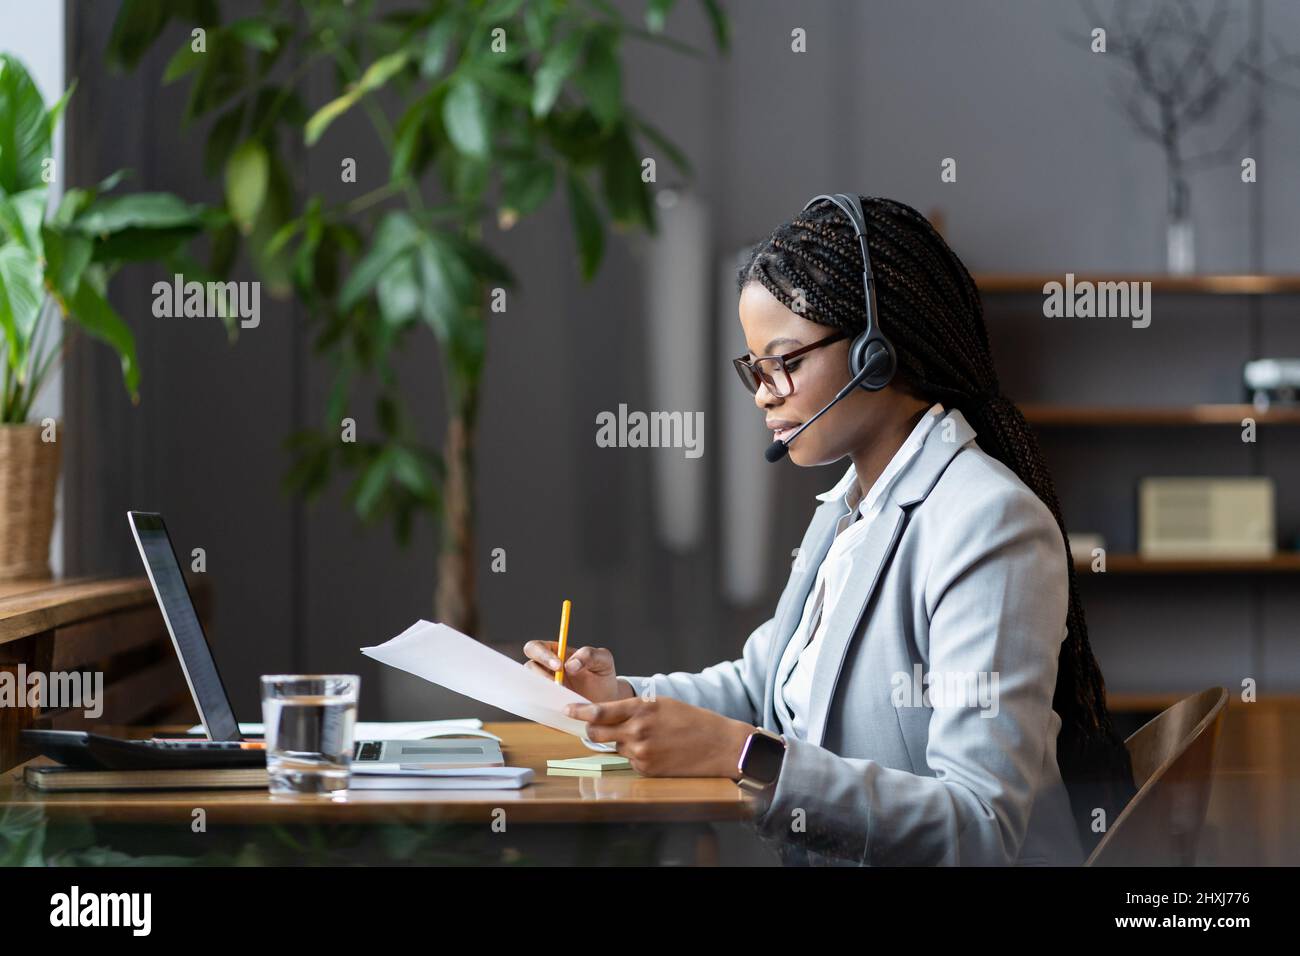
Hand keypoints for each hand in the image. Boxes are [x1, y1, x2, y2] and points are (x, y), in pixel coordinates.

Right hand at [522, 640, 631, 702]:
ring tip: (562, 699)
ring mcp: (542, 690)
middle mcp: (543, 670)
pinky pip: (537, 711)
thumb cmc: (602, 675)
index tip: (559, 666)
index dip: (542, 655)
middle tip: (559, 685)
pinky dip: (545, 711)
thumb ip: (589, 655)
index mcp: (553, 653)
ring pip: (529, 690)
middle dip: (540, 676)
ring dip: (542, 694)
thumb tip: (570, 665)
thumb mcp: (603, 660)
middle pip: (527, 668)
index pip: (535, 648)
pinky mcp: (544, 709)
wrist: (608, 700)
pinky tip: (561, 712)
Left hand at [565, 696, 754, 777]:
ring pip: (615, 747)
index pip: (599, 711)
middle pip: (597, 733)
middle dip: (591, 729)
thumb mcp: (662, 704)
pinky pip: (630, 761)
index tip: (568, 709)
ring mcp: (641, 753)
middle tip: (593, 725)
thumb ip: (634, 708)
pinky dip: (636, 756)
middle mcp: (637, 731)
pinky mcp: (646, 770)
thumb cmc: (693, 719)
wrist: (719, 745)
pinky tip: (657, 751)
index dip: (579, 711)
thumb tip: (607, 714)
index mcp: (642, 708)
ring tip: (647, 737)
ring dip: (621, 742)